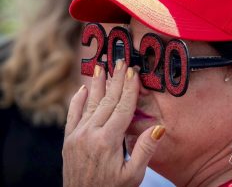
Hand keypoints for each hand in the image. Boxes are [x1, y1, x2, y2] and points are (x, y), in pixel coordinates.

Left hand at [62, 60, 164, 186]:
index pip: (123, 107)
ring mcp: (77, 136)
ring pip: (90, 104)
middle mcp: (91, 133)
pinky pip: (73, 115)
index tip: (132, 71)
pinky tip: (81, 89)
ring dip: (97, 84)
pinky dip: (77, 100)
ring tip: (100, 66)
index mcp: (108, 140)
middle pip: (107, 100)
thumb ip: (145, 150)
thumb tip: (159, 128)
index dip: (129, 88)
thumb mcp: (133, 176)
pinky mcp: (68, 141)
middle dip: (115, 79)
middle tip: (120, 61)